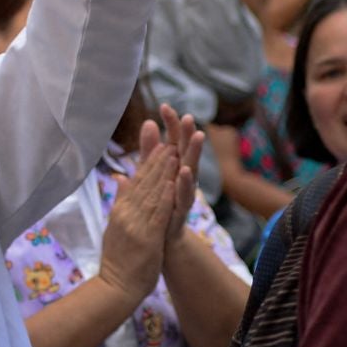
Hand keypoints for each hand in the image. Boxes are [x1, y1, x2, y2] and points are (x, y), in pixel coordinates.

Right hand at [98, 144, 181, 303]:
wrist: (116, 287)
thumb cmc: (118, 261)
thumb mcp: (115, 227)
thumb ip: (120, 201)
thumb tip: (121, 178)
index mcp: (120, 211)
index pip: (135, 181)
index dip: (148, 163)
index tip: (159, 145)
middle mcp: (126, 214)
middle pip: (144, 183)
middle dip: (158, 161)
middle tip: (170, 140)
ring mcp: (136, 225)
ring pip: (152, 194)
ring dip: (164, 173)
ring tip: (174, 153)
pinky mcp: (147, 237)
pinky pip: (158, 213)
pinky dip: (165, 197)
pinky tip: (173, 183)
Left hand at [141, 106, 203, 246]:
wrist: (161, 240)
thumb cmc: (158, 204)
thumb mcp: (151, 173)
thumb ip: (149, 151)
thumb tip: (148, 123)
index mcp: (173, 166)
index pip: (172, 140)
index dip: (170, 124)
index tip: (164, 105)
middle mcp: (182, 177)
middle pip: (185, 151)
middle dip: (187, 134)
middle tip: (189, 116)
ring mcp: (184, 192)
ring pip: (191, 169)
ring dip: (194, 153)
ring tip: (197, 136)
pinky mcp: (182, 209)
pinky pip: (185, 194)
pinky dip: (185, 183)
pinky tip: (184, 171)